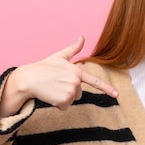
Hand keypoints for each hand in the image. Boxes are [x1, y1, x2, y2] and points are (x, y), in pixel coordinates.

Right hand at [0, 37, 117, 116]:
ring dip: (62, 97)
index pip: (95, 81)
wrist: (28, 78)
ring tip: (52, 88)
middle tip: (56, 83)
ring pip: (71, 100)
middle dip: (68, 91)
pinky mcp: (63, 101)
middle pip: (78, 93)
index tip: (116, 95)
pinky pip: (64, 107)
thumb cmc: (43, 67)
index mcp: (77, 71)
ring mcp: (70, 91)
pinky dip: (57, 104)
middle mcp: (76, 81)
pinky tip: (50, 95)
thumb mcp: (59, 56)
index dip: (107, 89)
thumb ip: (73, 49)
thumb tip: (82, 37)